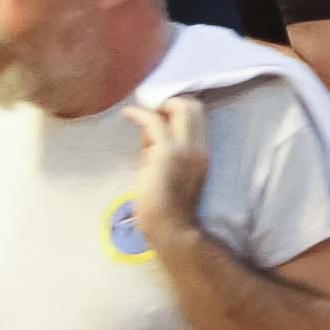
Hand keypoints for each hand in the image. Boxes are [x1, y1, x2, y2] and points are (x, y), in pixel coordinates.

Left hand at [127, 89, 210, 229]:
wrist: (169, 228)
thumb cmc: (167, 208)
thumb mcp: (170, 174)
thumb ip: (163, 151)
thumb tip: (148, 132)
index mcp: (203, 155)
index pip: (200, 117)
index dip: (181, 107)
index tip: (163, 110)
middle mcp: (198, 148)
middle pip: (193, 106)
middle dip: (172, 101)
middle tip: (152, 109)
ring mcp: (185, 149)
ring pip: (179, 108)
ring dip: (157, 107)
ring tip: (139, 117)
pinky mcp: (166, 152)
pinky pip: (153, 121)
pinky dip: (139, 114)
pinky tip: (127, 114)